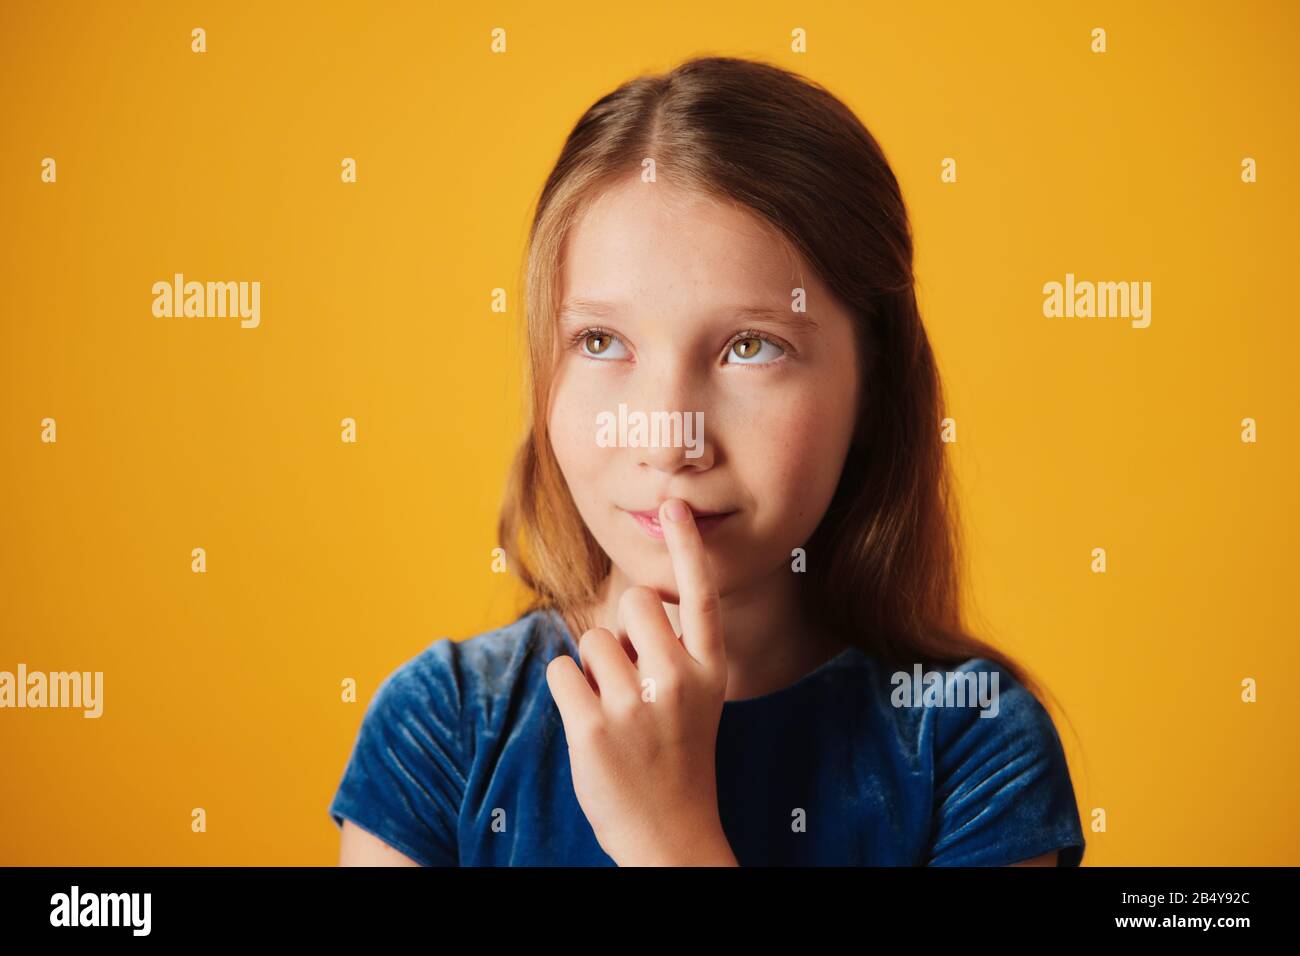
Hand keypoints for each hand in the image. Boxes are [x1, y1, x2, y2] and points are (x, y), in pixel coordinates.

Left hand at [545, 497, 736, 865]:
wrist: (671, 836)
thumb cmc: (678, 760)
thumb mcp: (697, 702)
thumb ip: (673, 653)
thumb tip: (628, 607)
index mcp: (709, 671)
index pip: (701, 595)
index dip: (686, 546)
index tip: (674, 503)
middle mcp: (677, 680)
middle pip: (632, 605)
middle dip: (621, 631)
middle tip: (630, 679)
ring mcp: (634, 705)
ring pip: (591, 641)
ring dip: (591, 669)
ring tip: (614, 712)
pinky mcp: (592, 728)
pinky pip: (561, 673)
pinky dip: (566, 692)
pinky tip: (589, 723)